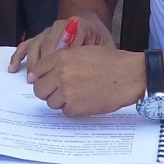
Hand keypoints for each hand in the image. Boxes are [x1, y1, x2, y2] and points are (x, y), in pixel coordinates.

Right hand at [8, 15, 113, 79]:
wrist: (89, 21)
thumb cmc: (98, 37)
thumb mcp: (106, 44)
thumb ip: (103, 55)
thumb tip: (98, 73)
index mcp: (77, 24)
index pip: (66, 39)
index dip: (62, 57)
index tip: (60, 75)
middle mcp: (59, 25)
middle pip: (47, 43)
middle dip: (44, 63)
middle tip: (42, 82)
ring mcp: (48, 31)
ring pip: (35, 44)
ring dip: (32, 62)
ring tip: (31, 79)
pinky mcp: (41, 36)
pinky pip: (26, 44)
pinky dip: (18, 56)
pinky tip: (13, 68)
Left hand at [29, 45, 146, 117]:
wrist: (127, 75)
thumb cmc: (108, 61)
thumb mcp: (80, 52)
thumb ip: (61, 60)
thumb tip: (44, 73)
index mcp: (60, 57)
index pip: (36, 70)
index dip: (42, 77)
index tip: (47, 81)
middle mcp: (60, 74)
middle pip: (39, 89)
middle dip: (48, 91)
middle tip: (59, 91)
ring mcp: (67, 92)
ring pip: (51, 102)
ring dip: (61, 101)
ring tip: (77, 95)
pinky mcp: (75, 107)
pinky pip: (65, 112)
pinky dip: (73, 109)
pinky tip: (85, 101)